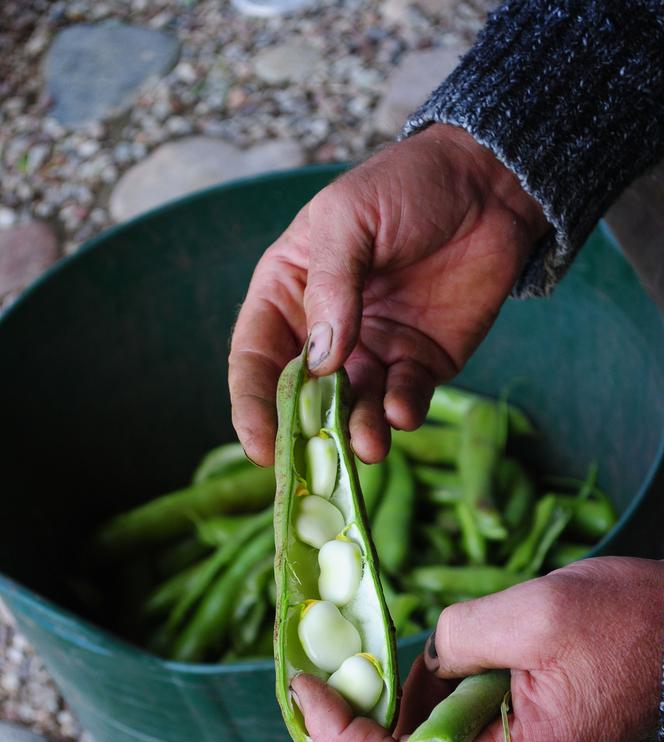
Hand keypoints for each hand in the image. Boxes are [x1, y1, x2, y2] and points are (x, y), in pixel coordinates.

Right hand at [229, 124, 547, 465]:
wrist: (488, 185)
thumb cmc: (405, 187)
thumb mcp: (349, 220)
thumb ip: (331, 286)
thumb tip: (320, 359)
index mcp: (288, 294)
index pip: (256, 359)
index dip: (252, 405)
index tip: (259, 446)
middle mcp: (325, 332)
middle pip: (302, 398)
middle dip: (305, 434)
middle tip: (314, 465)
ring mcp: (373, 352)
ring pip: (354, 409)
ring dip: (357, 431)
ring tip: (369, 445)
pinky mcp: (420, 364)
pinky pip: (404, 400)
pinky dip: (401, 413)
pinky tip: (402, 412)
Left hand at [291, 557, 663, 741]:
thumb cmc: (628, 622)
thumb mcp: (534, 612)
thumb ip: (458, 638)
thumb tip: (425, 656)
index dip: (340, 738)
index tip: (304, 690)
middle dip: (353, 727)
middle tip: (318, 675)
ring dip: (390, 708)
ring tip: (371, 660)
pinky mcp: (522, 736)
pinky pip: (454, 729)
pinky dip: (425, 697)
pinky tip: (425, 660)